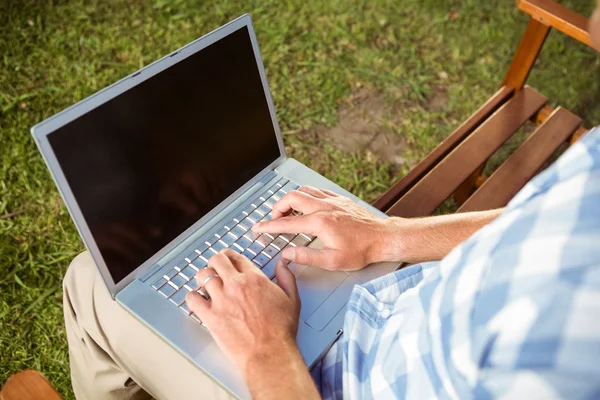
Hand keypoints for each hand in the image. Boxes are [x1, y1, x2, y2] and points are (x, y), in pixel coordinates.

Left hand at [185, 249, 300, 377]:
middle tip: (215, 266)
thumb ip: (286, 277)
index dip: (231, 256)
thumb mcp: (291, 299)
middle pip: (217, 260)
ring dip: (203, 276)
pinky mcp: (210, 317)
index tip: (229, 259)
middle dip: (215, 261)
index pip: (236, 257)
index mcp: (254, 279)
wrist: (269, 353)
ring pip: (203, 275)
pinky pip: (192, 299)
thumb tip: (281, 264)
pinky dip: (192, 297)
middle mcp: (236, 285)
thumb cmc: (281, 330)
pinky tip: (197, 299)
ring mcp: (221, 300)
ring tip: (205, 282)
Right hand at [253, 186, 388, 270]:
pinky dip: (306, 195)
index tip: (258, 228)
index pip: (287, 223)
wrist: (383, 238)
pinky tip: (307, 205)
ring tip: (288, 211)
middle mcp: (324, 207)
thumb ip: (306, 256)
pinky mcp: (339, 199)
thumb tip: (288, 254)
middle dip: (277, 207)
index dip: (269, 226)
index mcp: (320, 223)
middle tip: (274, 219)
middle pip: (291, 198)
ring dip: (291, 199)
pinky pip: (316, 191)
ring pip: (303, 190)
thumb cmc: (362, 250)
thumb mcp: (332, 261)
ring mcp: (332, 200)